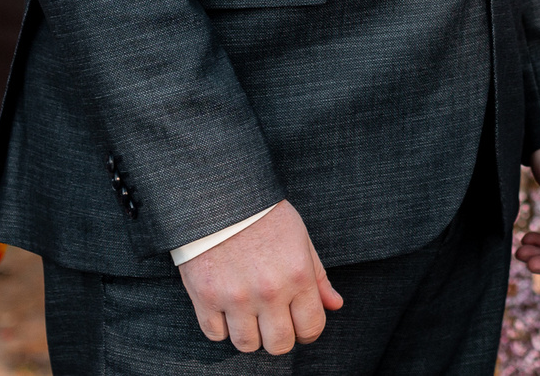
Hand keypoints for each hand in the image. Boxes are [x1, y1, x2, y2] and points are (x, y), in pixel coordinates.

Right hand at [177, 201, 342, 354]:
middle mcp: (268, 291)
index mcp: (297, 275)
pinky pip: (215, 334)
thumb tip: (335, 304)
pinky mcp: (205, 296)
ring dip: (249, 334)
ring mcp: (235, 296)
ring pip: (247, 344)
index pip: (311, 328)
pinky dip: (221, 327)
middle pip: (279, 345)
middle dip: (280, 337)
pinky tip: (225, 308)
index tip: (299, 325)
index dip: (307, 331)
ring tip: (248, 313)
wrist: (219, 194)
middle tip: (273, 321)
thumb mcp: (300, 238)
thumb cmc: (264, 214)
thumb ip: (318, 276)